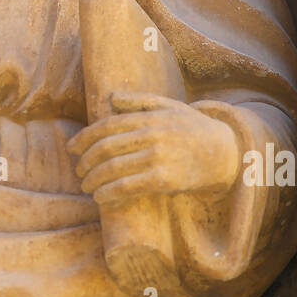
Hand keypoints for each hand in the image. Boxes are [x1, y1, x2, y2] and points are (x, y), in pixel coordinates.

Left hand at [67, 92, 240, 202]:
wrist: (225, 151)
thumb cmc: (192, 128)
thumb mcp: (168, 106)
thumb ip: (139, 101)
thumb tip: (111, 98)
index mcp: (149, 117)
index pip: (107, 126)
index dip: (84, 138)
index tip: (71, 148)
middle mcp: (152, 135)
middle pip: (106, 148)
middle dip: (86, 161)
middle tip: (78, 170)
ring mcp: (158, 158)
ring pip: (114, 169)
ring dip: (94, 179)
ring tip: (86, 185)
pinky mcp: (165, 180)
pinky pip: (129, 187)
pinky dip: (110, 193)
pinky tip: (100, 197)